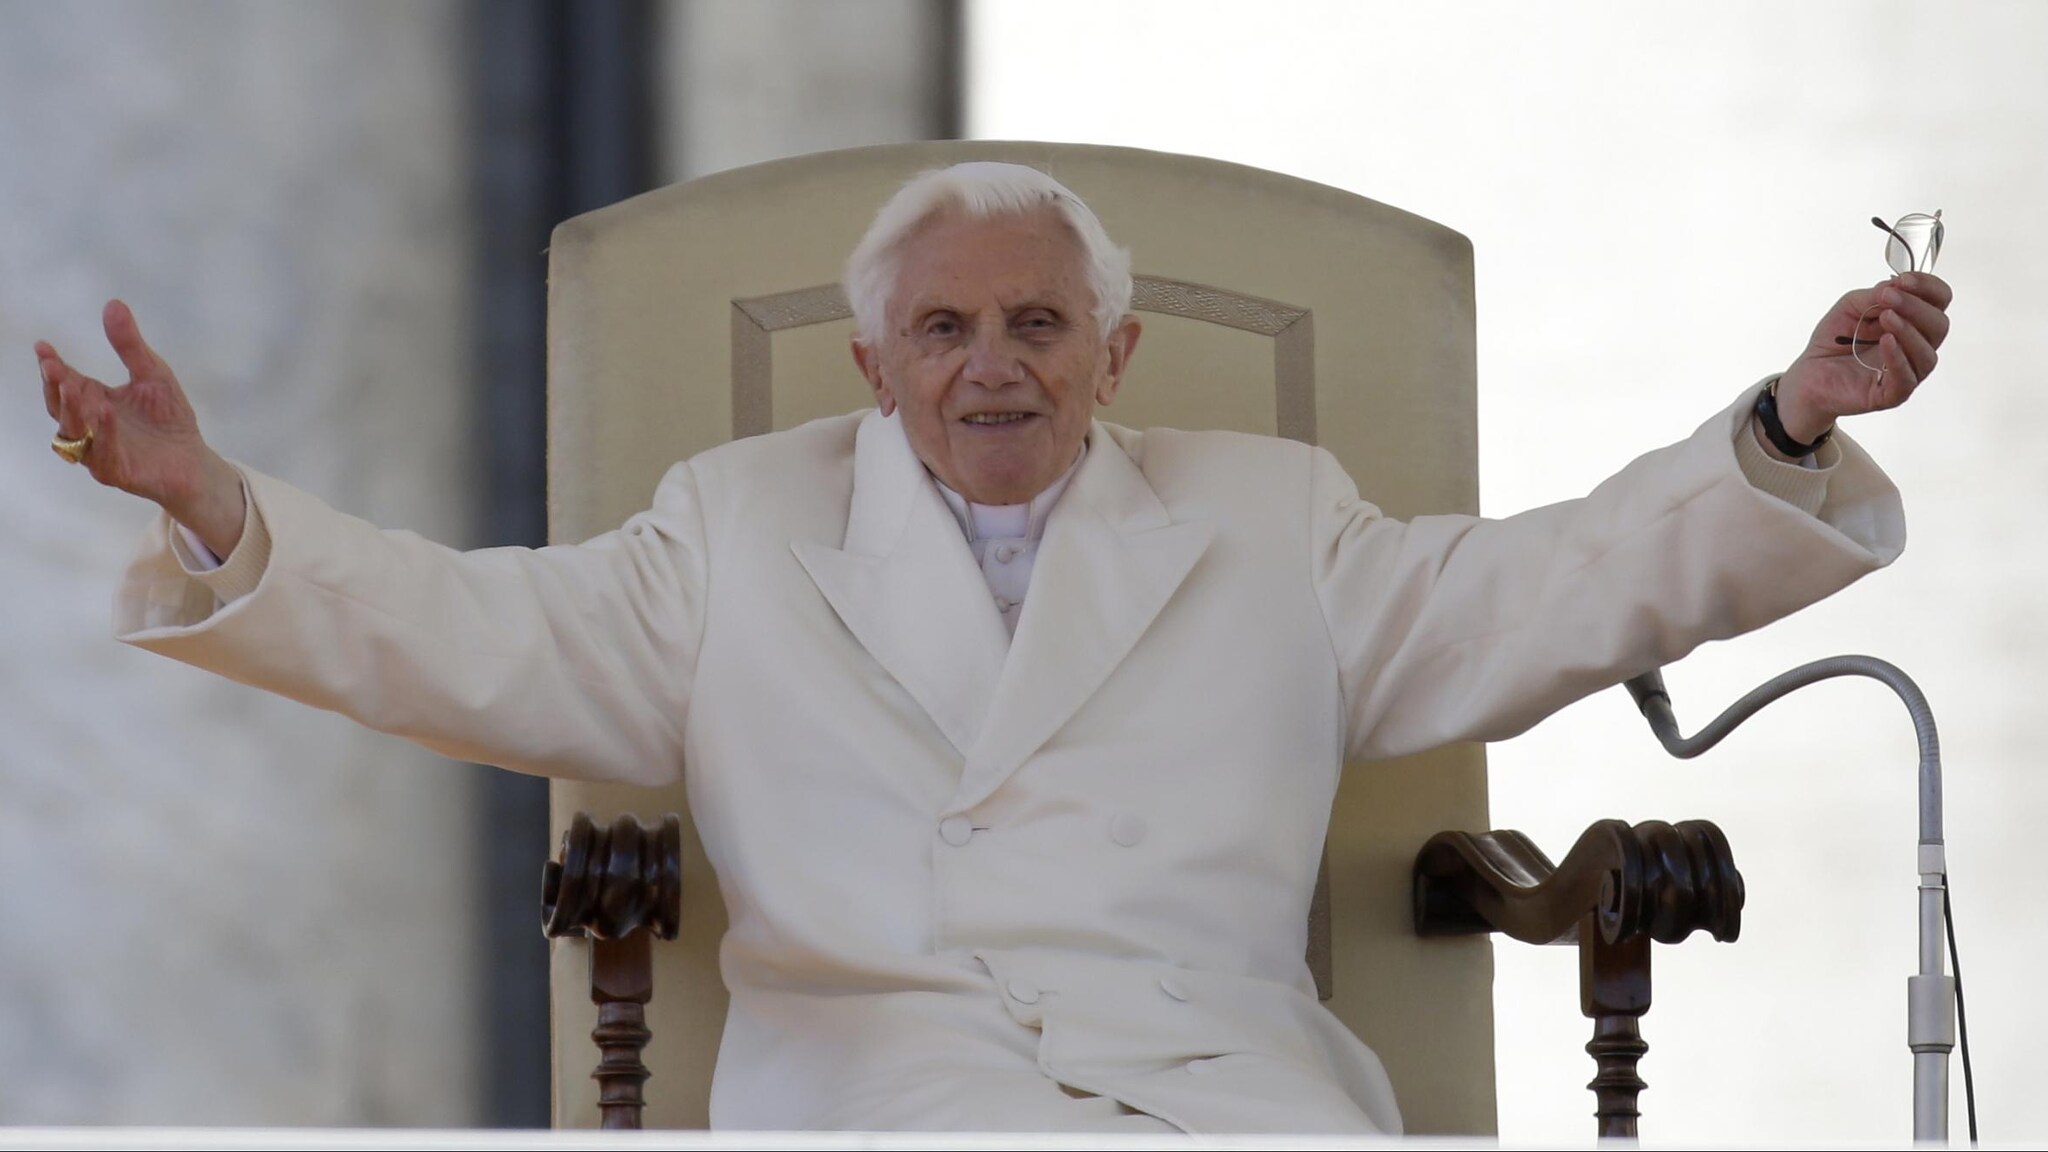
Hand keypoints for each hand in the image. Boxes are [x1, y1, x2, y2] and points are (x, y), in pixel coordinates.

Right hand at [37, 300, 245, 554]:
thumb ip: (130, 345)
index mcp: (92, 400)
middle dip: (54, 386)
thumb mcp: (152, 374)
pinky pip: (101, 455)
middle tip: (52, 367)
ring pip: (72, 433)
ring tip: (75, 388)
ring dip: (71, 411)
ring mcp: (98, 450)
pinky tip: (105, 414)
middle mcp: (88, 425)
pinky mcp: (115, 471)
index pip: (65, 381)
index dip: (51, 365)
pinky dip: (102, 435)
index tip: (43, 346)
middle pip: (60, 407)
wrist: (194, 460)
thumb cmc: (169, 418)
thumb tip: (113, 303)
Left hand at [1774, 272, 1952, 444]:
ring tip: (1885, 317)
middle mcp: (1914, 347)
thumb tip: (1894, 286)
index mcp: (1911, 322)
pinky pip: (1906, 379)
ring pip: (1927, 354)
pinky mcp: (1891, 394)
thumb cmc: (1834, 342)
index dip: (1927, 287)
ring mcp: (1906, 372)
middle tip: (1888, 297)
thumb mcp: (1850, 307)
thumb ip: (1873, 296)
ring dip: (1908, 330)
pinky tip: (1886, 341)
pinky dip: (1898, 357)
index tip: (1904, 279)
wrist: (1809, 374)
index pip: (1938, 301)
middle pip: (1938, 325)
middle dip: (1915, 306)